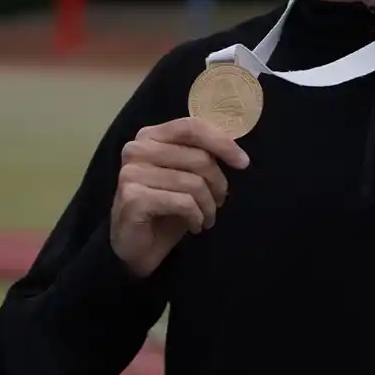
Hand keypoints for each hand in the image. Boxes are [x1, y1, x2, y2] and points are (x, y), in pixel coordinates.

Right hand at [111, 118, 249, 277]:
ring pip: (193, 183)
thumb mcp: (186, 176)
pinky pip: (183, 203)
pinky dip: (196, 217)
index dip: (222, 143)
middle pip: (198, 157)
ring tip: (207, 218)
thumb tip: (235, 150)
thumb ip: (200, 155)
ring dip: (209, 206)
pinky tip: (194, 226)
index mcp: (150, 136)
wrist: (137, 247)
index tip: (243, 163)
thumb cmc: (166, 209)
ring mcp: (131, 173)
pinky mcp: (133, 198)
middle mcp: (137, 149)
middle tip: (219, 202)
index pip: (192, 127)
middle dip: (218, 184)